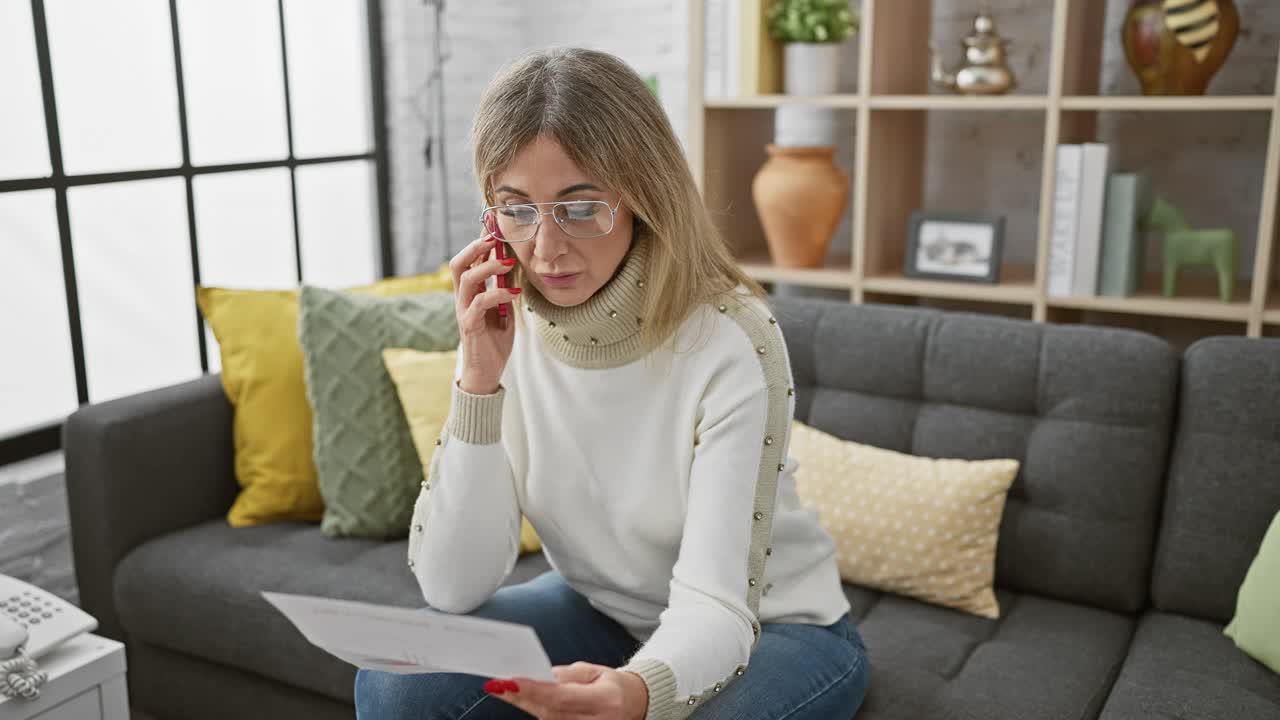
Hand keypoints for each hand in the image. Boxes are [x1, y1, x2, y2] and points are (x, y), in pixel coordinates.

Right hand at [450, 230, 519, 394]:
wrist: (487, 371)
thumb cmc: (494, 338)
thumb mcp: (504, 306)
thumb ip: (504, 284)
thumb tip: (512, 260)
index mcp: (471, 290)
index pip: (471, 258)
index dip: (480, 238)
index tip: (494, 221)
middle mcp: (463, 297)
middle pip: (459, 262)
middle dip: (476, 246)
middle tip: (495, 236)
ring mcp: (464, 310)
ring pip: (466, 278)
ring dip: (487, 266)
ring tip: (508, 262)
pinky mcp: (469, 325)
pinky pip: (479, 303)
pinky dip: (497, 294)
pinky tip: (514, 292)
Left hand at [484, 662, 648, 719]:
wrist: (632, 706)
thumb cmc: (611, 686)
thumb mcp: (594, 672)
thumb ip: (567, 675)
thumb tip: (539, 676)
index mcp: (605, 700)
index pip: (562, 697)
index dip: (534, 690)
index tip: (510, 681)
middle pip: (549, 712)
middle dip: (521, 697)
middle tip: (497, 684)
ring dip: (525, 704)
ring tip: (505, 687)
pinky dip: (536, 711)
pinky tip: (522, 699)